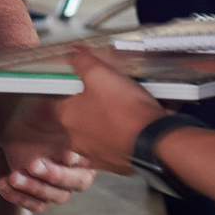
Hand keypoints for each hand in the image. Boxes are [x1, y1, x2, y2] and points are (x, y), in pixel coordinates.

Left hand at [0, 99, 94, 210]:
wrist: (17, 123)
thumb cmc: (39, 111)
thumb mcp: (51, 102)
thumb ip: (62, 94)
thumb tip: (68, 80)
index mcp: (89, 148)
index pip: (92, 160)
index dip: (79, 159)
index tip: (65, 153)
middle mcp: (79, 170)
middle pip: (76, 182)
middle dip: (55, 175)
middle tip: (34, 164)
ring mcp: (60, 185)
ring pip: (55, 197)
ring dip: (33, 188)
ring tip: (14, 176)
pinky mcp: (41, 195)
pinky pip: (36, 205)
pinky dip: (19, 198)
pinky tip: (4, 183)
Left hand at [57, 47, 169, 177]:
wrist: (155, 142)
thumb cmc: (127, 112)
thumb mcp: (101, 74)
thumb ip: (83, 61)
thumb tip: (74, 52)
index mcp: (68, 116)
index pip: (59, 95)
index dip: (73, 83)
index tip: (85, 78)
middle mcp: (77, 138)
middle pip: (80, 112)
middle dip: (94, 100)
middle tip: (111, 89)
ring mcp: (95, 152)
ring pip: (98, 128)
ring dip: (109, 117)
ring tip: (127, 105)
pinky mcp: (114, 161)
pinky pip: (115, 142)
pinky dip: (123, 133)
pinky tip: (135, 122)